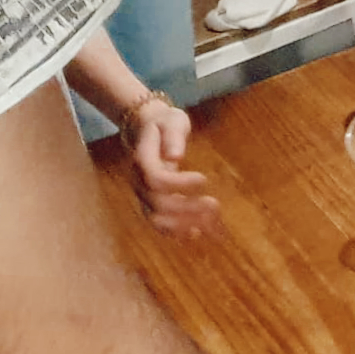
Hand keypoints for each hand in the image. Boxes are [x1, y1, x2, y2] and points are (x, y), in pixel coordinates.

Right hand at [122, 99, 221, 240]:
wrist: (146, 130)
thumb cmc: (164, 123)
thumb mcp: (172, 120)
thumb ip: (174, 136)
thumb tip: (176, 156)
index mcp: (142, 160)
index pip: (155, 179)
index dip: (178, 184)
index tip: (204, 180)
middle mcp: (139, 182)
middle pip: (158, 204)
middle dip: (187, 208)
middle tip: (215, 205)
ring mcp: (143, 195)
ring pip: (157, 219)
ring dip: (184, 224)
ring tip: (211, 223)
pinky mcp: (151, 203)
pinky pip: (160, 223)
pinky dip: (177, 230)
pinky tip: (197, 232)